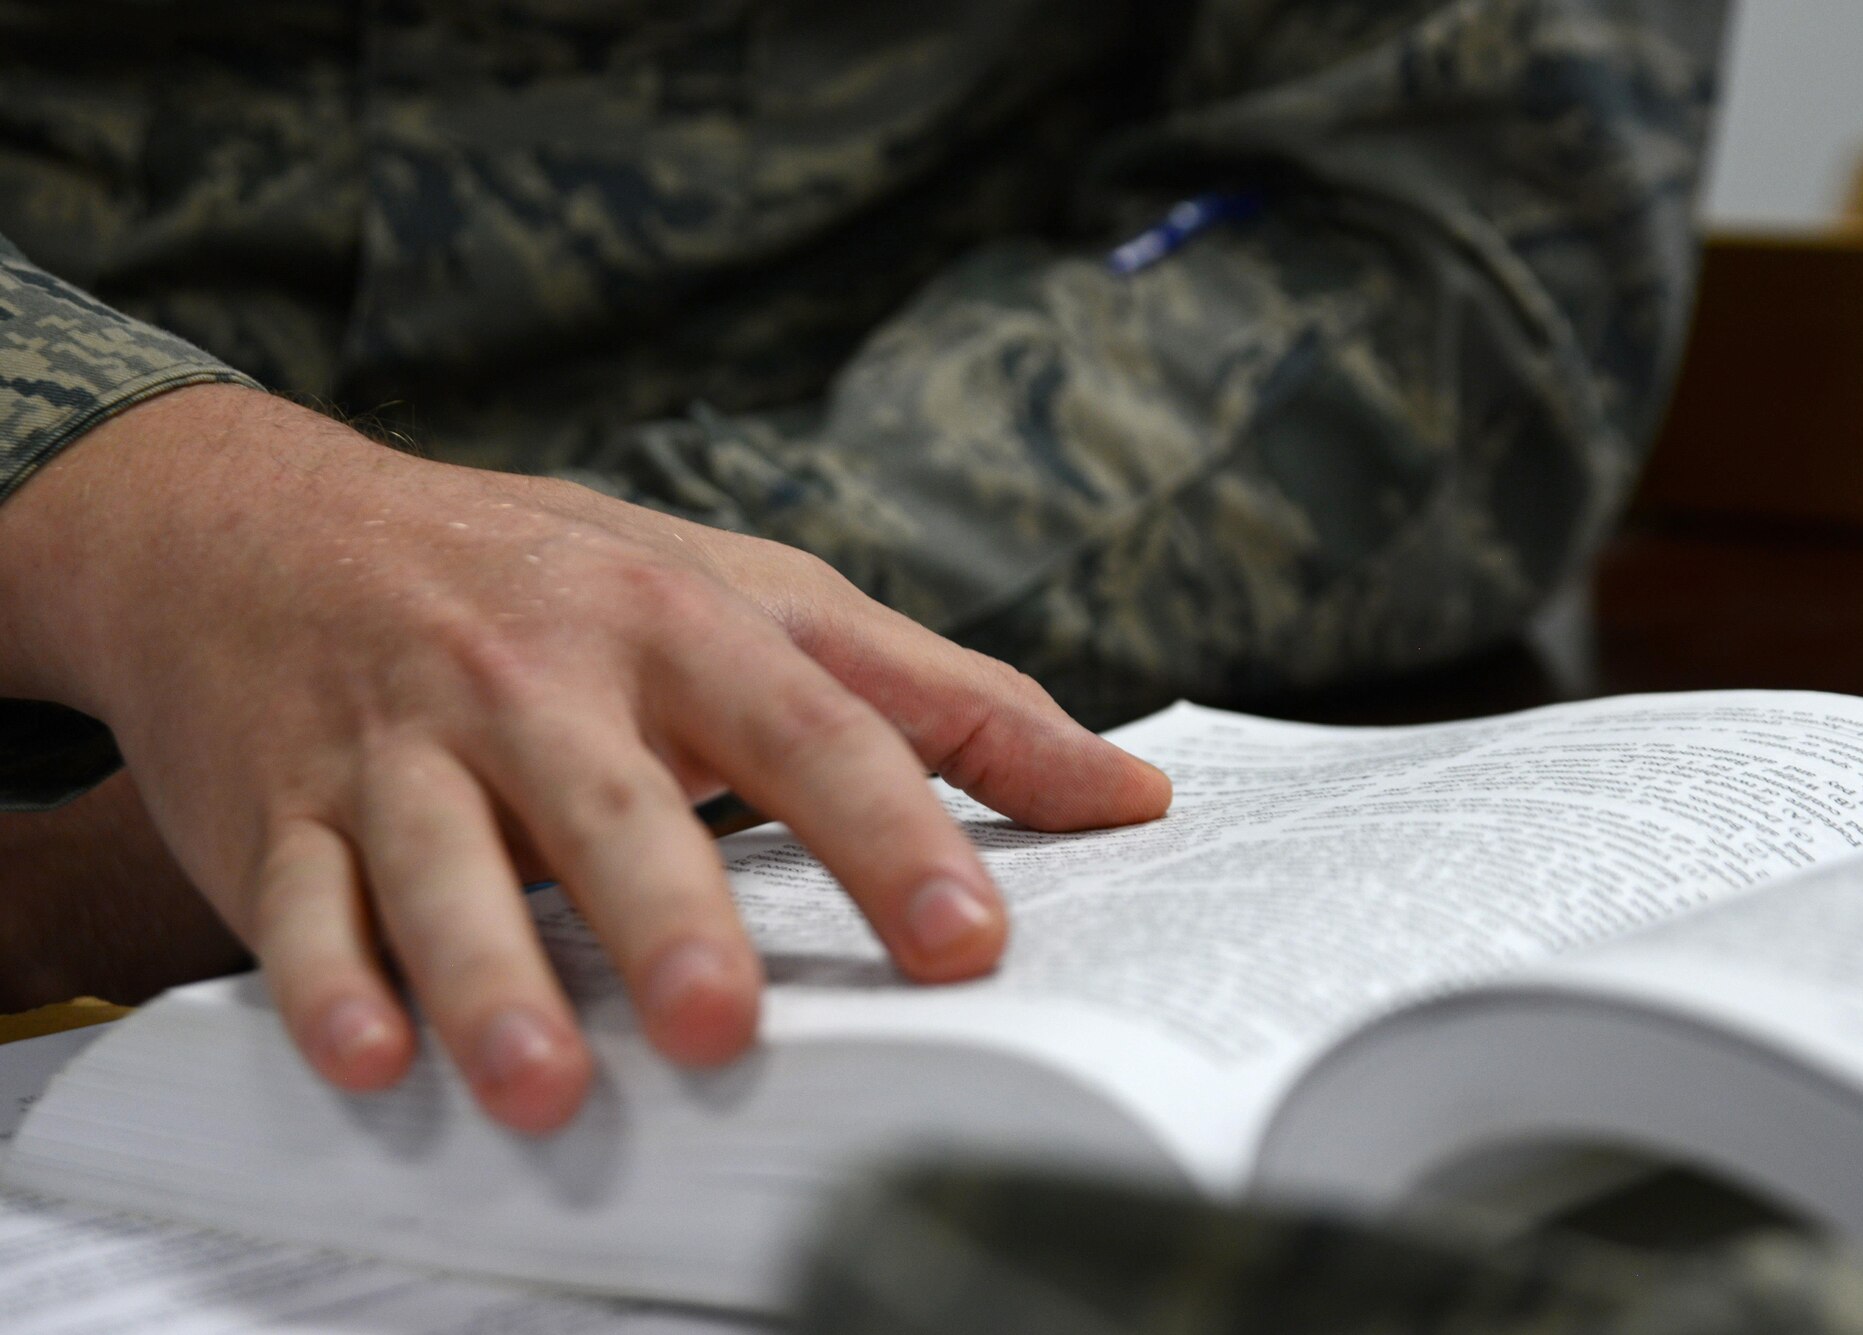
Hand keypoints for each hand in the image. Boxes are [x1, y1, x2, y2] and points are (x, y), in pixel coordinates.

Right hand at [0, 385, 1170, 1132]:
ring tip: (546, 1086)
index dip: (891, 837)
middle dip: (667, 908)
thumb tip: (1123, 793)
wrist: (269, 523)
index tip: (967, 941)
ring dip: (489, 973)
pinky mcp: (283, 808)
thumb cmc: (555, 577)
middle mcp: (537, 678)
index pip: (807, 733)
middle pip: (612, 800)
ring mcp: (401, 744)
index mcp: (674, 623)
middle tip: (723, 1021)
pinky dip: (323, 980)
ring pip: (441, 862)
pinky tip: (369, 1057)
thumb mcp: (753, 597)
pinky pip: (300, 901)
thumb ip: (942, 697)